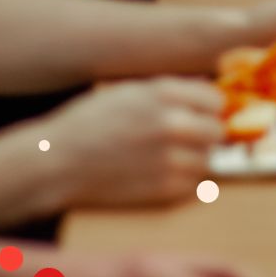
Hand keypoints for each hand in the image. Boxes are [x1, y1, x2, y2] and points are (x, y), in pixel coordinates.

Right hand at [42, 78, 224, 209]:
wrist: (58, 162)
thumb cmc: (88, 122)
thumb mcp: (129, 91)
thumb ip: (170, 90)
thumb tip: (206, 87)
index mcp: (165, 94)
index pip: (215, 100)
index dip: (208, 108)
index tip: (200, 115)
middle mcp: (174, 124)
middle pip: (217, 131)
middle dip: (204, 134)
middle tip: (185, 139)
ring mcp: (171, 158)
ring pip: (207, 160)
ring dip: (193, 159)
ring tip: (166, 157)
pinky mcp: (165, 189)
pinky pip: (193, 185)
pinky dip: (182, 181)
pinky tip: (159, 173)